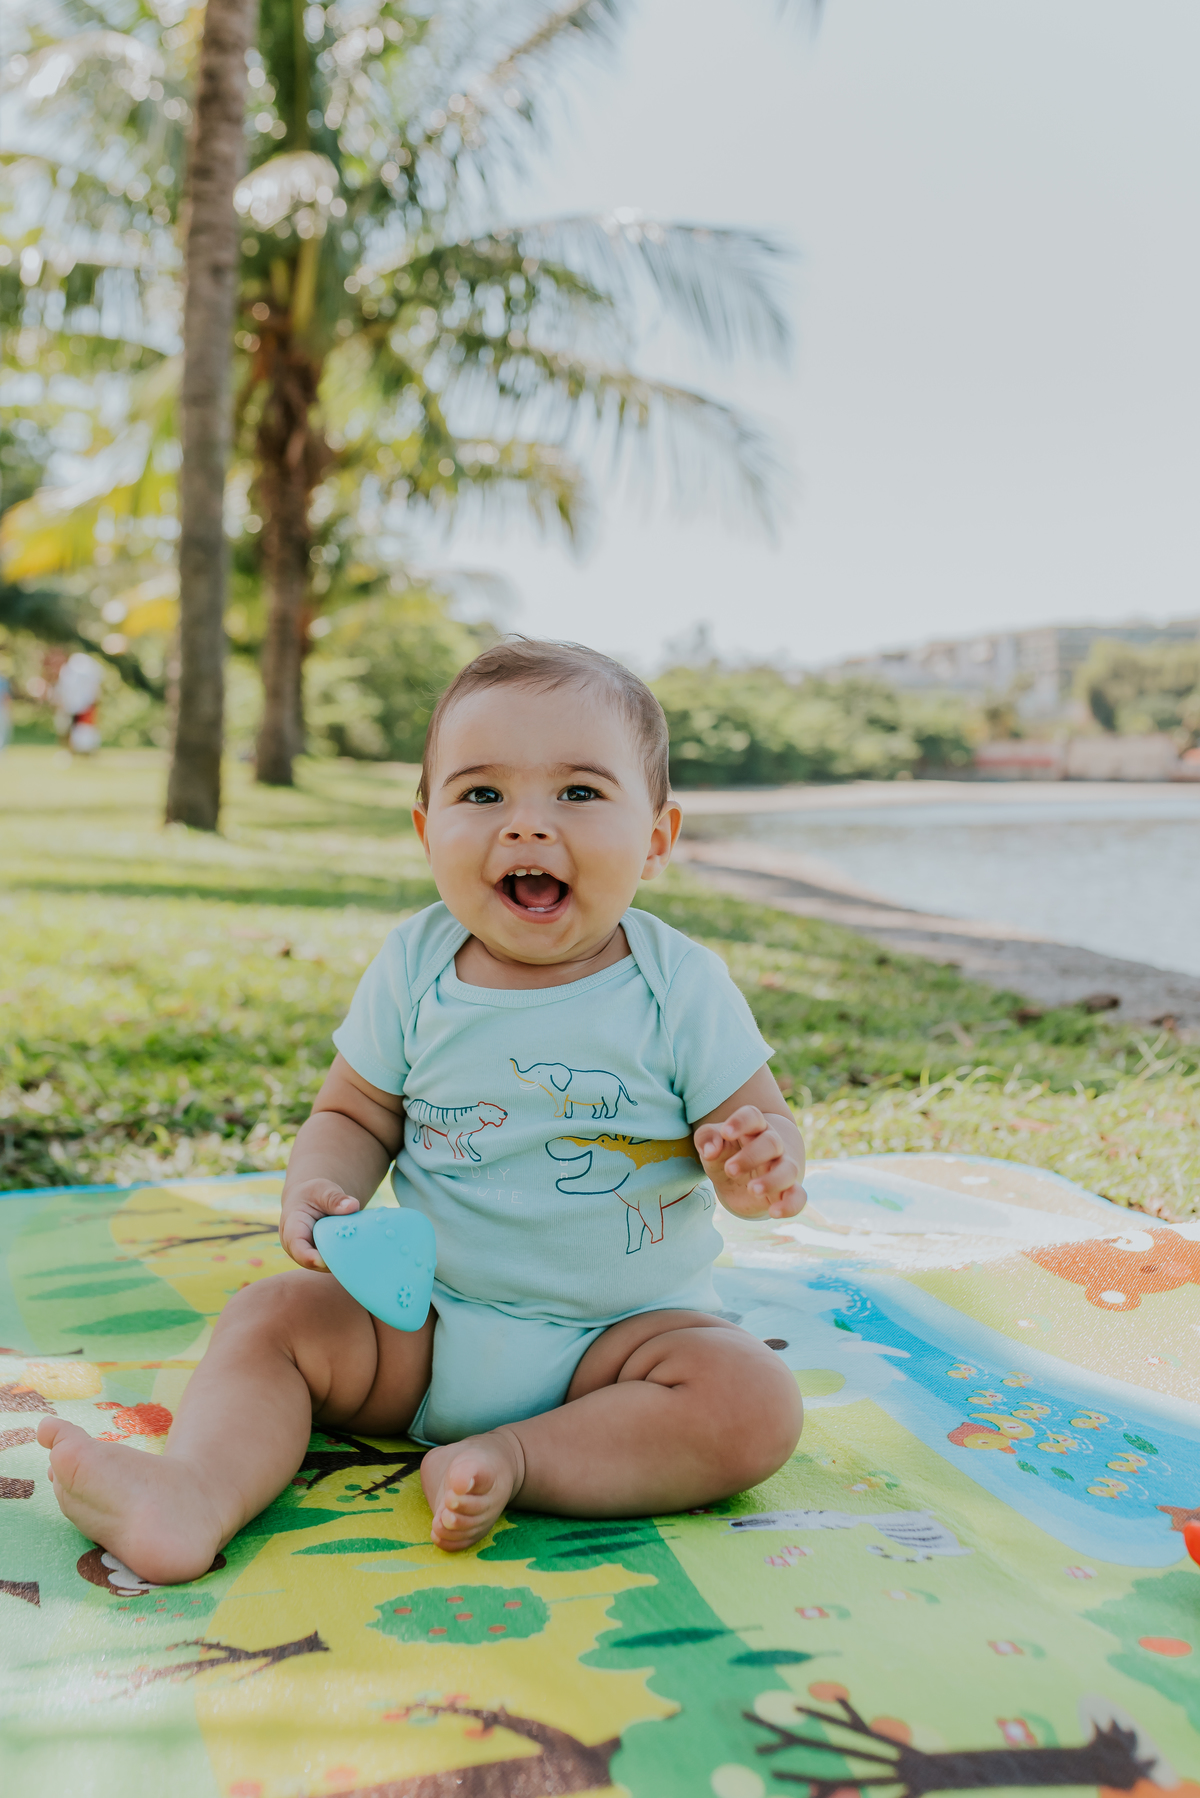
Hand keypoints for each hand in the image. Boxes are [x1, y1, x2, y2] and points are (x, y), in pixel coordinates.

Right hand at [280, 1179, 360, 1268]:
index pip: (297, 1247)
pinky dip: (346, 1260)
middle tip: (355, 1259)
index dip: (309, 1257)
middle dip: (332, 1263)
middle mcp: (296, 1248)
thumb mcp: (322, 1190)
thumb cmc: (314, 1194)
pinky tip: (362, 1254)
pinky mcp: (320, 1259)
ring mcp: (308, 1257)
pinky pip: (333, 1264)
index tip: (324, 1261)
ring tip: (361, 1254)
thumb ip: (335, 1198)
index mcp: (291, 1229)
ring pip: (325, 1267)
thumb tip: (353, 1206)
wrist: (309, 1202)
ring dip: (342, 1263)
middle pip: (313, 1262)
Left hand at [694, 1106, 805, 1220]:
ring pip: (788, 1170)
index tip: (725, 1133)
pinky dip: (791, 1205)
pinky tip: (774, 1212)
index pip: (753, 1116)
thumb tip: (711, 1150)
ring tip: (751, 1189)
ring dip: (772, 1180)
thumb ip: (707, 1139)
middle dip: (751, 1156)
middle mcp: (772, 1145)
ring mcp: (782, 1168)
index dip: (741, 1122)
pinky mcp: (785, 1191)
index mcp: (753, 1128)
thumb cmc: (727, 1153)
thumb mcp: (711, 1143)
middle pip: (772, 1143)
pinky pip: (799, 1197)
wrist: (743, 1176)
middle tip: (730, 1170)